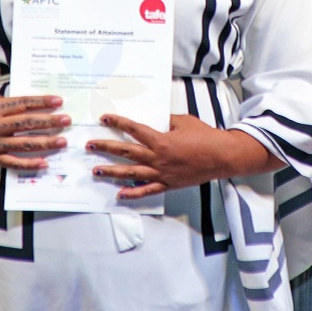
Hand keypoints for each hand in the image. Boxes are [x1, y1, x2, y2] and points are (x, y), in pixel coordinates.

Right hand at [0, 95, 68, 168]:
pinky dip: (30, 163)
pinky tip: (44, 162)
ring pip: (24, 144)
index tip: (59, 101)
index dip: (42, 102)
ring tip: (62, 141)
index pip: (23, 104)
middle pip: (27, 123)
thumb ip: (8, 103)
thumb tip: (34, 103)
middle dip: (49, 121)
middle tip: (67, 120)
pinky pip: (14, 163)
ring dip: (45, 142)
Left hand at [87, 113, 263, 199]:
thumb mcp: (183, 121)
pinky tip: (120, 194)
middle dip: (105, 148)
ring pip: (131, 173)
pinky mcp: (168, 184)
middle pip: (126, 152)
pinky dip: (133, 194)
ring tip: (96, 170)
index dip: (118, 123)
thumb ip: (166, 120)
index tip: (104, 118)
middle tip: (89, 145)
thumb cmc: (205, 136)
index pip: (133, 130)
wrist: (222, 156)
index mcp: (160, 140)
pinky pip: (147, 191)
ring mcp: (161, 174)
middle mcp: (157, 158)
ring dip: (112, 172)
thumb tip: (155, 118)